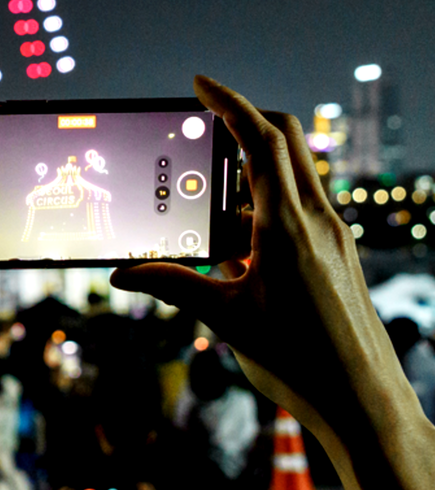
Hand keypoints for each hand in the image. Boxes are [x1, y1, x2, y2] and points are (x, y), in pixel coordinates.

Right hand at [110, 75, 405, 443]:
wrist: (366, 405)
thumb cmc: (300, 364)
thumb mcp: (226, 320)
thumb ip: (172, 285)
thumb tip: (123, 273)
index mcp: (287, 228)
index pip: (259, 142)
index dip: (228, 103)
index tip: (199, 84)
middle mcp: (317, 222)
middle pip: (284, 140)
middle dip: (243, 119)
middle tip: (203, 122)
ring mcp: (332, 236)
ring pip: (294, 172)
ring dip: (253, 167)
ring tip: (210, 199)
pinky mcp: (337, 254)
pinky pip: (302, 206)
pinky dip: (268, 202)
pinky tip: (239, 241)